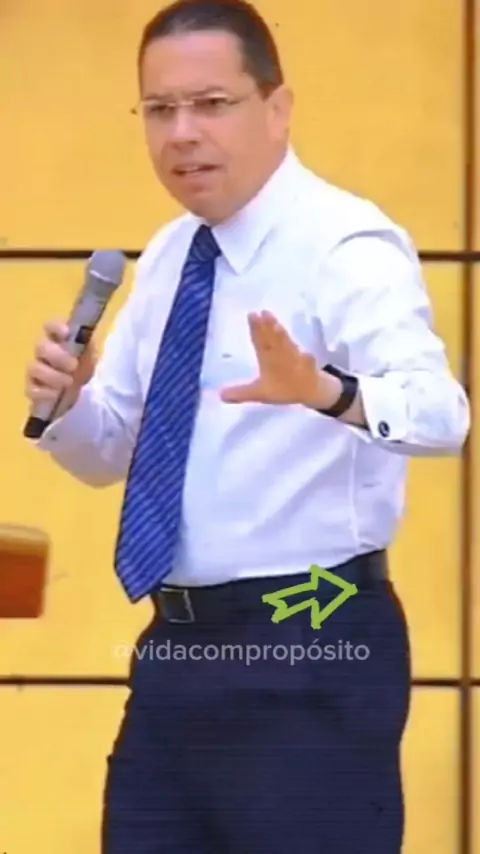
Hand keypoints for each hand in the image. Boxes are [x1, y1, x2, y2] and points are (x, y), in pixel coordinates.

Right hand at [25, 319, 95, 417]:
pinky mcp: (33, 389)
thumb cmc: (84, 369)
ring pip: (34, 368)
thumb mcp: (91, 356)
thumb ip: (87, 347)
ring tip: (69, 382)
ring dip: (52, 375)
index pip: (50, 326)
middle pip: (41, 346)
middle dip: (57, 356)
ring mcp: (36, 370)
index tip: (66, 332)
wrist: (80, 394)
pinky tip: (57, 394)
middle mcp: (44, 352)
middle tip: (74, 365)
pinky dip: (45, 393)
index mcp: (58, 339)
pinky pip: (32, 390)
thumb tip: (86, 340)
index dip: (55, 327)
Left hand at [219, 311, 339, 407]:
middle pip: (274, 340)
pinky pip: (308, 365)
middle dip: (269, 328)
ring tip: (278, 328)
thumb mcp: (258, 392)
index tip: (252, 315)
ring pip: (289, 348)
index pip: (260, 341)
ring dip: (285, 339)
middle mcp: (281, 355)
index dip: (256, 329)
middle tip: (263, 314)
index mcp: (268, 357)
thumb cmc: (281, 388)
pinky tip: (307, 356)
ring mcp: (296, 361)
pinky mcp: (309, 370)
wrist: (307, 390)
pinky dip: (307, 360)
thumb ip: (240, 392)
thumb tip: (219, 395)